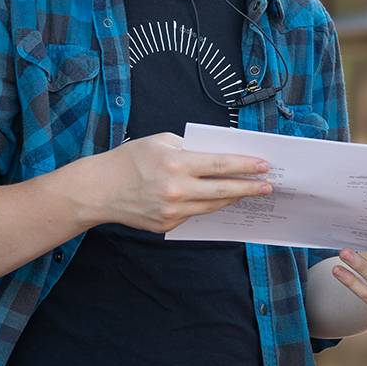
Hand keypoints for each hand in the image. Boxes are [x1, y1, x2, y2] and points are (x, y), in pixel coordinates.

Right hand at [86, 133, 273, 231]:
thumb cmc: (129, 160)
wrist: (99, 190)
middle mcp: (177, 189)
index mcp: (177, 163)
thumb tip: (218, 156)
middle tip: (267, 186)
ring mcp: (172, 210)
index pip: (221, 164)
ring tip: (247, 193)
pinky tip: (219, 201)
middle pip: (223, 191)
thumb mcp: (159, 141)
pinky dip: (207, 206)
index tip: (263, 166)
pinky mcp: (167, 224)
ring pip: (212, 206)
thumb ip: (189, 148)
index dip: (246, 166)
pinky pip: (195, 214)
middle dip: (249, 188)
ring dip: (232, 199)